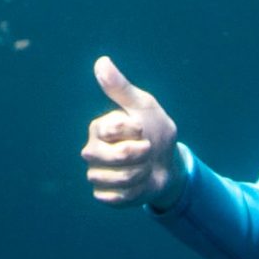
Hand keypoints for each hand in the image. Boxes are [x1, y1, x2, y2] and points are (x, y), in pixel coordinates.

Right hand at [81, 56, 182, 208]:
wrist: (167, 163)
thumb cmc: (154, 130)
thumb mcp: (143, 106)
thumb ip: (121, 88)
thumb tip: (101, 61)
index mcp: (99, 127)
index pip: (113, 128)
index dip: (134, 130)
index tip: (142, 127)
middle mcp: (92, 150)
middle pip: (114, 156)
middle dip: (140, 154)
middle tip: (147, 149)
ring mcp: (96, 174)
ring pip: (118, 179)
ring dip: (141, 174)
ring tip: (144, 166)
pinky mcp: (103, 194)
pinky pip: (118, 198)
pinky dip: (136, 192)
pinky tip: (139, 183)